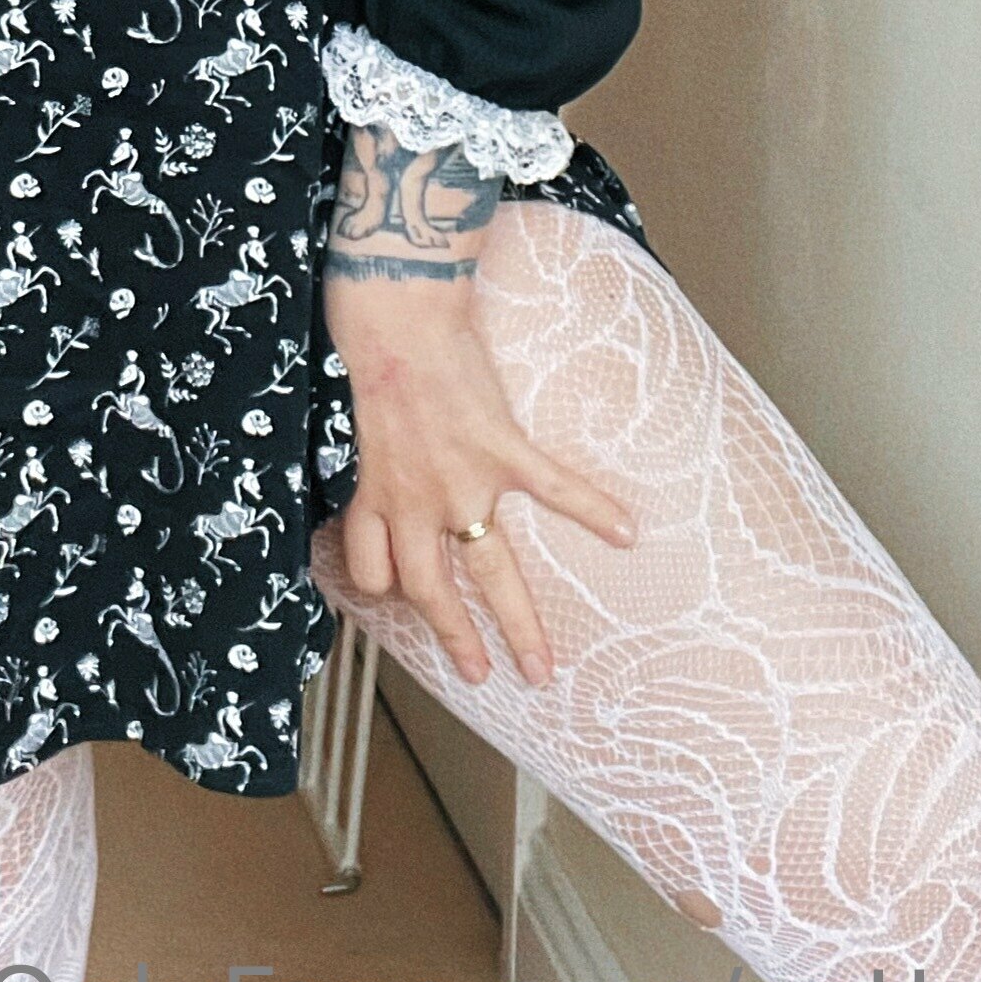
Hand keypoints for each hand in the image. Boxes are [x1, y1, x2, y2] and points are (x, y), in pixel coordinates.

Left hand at [325, 125, 635, 686]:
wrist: (394, 306)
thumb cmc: (365, 338)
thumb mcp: (353, 405)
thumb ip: (376, 439)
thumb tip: (387, 440)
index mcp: (377, 489)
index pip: (374, 568)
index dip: (386, 587)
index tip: (401, 597)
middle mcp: (415, 500)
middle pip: (434, 592)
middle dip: (457, 639)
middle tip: (478, 675)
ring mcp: (463, 480)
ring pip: (491, 570)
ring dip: (516, 622)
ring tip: (541, 664)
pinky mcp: (502, 446)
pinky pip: (555, 488)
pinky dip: (593, 510)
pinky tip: (627, 533)